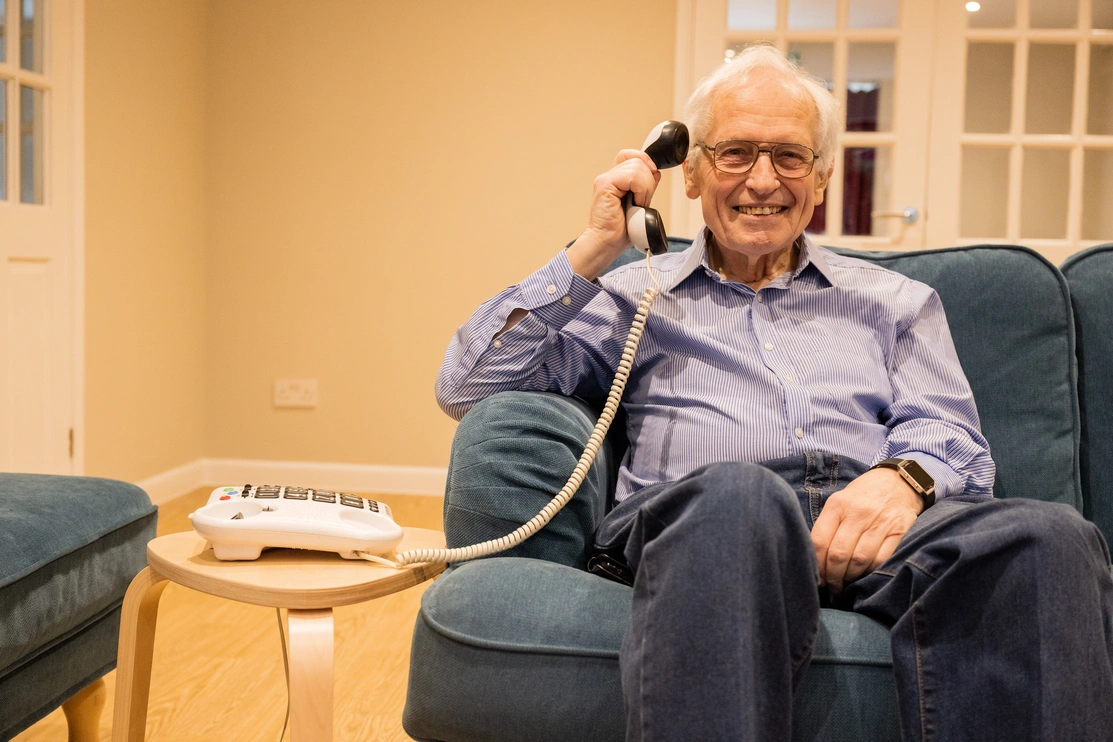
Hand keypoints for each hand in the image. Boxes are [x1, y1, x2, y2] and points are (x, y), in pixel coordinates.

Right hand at [566, 150, 660, 280]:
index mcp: (616, 179)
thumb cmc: (621, 230)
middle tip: (642, 201)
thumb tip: (655, 172)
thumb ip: (646, 186)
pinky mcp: (605, 185)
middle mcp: (609, 176)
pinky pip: (632, 176)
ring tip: (638, 204)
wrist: (607, 243)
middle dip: (648, 180)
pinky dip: (640, 190)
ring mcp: (605, 179)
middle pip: (638, 160)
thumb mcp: (641, 204)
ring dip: (645, 187)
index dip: (645, 161)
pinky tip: (635, 203)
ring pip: (637, 167)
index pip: (632, 155)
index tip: (652, 178)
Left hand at [810, 468, 922, 592]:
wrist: (898, 481)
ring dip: (851, 578)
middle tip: (831, 587)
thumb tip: (815, 559)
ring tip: (846, 583)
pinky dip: (871, 572)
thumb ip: (828, 525)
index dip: (816, 565)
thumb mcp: (840, 501)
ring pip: (860, 560)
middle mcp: (858, 513)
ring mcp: (880, 522)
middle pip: (839, 554)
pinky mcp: (899, 531)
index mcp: (837, 505)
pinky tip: (864, 575)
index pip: (820, 541)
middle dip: (832, 576)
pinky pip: (881, 560)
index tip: (816, 577)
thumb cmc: (863, 495)